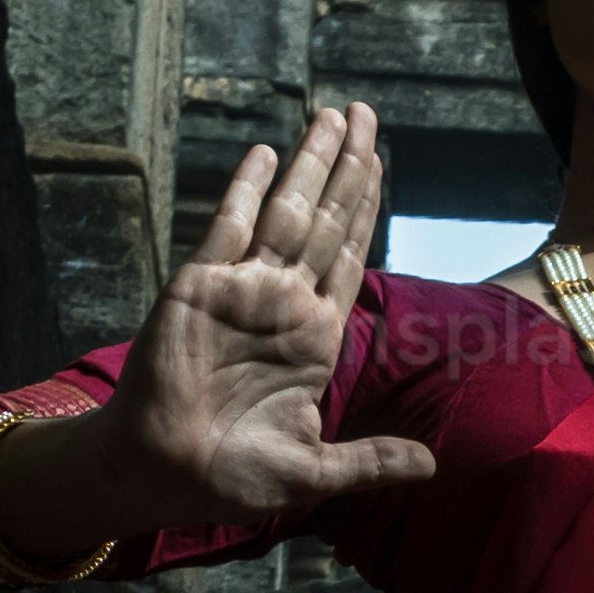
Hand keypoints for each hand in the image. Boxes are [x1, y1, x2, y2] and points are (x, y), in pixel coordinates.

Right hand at [92, 103, 429, 536]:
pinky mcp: (200, 286)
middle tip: (368, 114)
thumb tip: (433, 465)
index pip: (351, 257)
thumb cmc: (231, 477)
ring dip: (312, 163)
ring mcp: (242, 290)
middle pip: (329, 221)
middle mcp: (284, 303)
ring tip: (336, 115)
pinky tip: (268, 152)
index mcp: (316, 338)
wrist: (160, 475)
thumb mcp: (314, 473)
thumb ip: (371, 461)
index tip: (380, 163)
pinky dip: (248, 189)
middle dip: (350, 167)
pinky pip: (229, 227)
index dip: (367, 209)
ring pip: (289, 212)